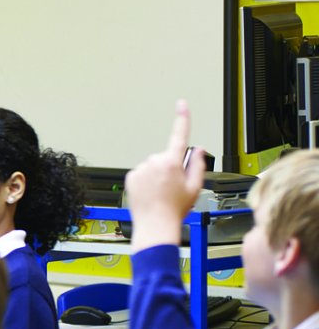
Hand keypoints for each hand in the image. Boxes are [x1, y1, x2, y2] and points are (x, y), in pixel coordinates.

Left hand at [125, 100, 205, 250]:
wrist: (155, 225)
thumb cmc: (175, 209)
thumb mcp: (195, 188)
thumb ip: (197, 165)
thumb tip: (197, 150)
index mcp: (172, 163)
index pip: (179, 135)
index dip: (182, 118)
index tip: (182, 104)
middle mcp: (154, 161)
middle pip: (166, 158)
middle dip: (170, 168)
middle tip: (173, 188)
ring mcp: (141, 168)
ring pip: (152, 167)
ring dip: (157, 176)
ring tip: (161, 194)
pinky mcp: (131, 176)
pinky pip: (142, 174)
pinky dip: (146, 181)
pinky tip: (150, 194)